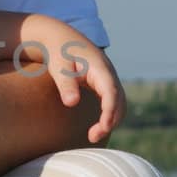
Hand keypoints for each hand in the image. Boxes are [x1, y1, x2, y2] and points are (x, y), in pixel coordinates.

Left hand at [18, 19, 125, 143]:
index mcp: (100, 67)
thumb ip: (65, 84)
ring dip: (111, 120)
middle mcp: (109, 73)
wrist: (60, 38)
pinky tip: (96, 127)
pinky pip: (113, 102)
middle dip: (111, 120)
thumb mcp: (58, 66)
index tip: (103, 127)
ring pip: (119, 103)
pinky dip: (109, 115)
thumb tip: (71, 103)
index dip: (109, 111)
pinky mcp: (104, 84)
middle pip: (119, 100)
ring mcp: (108, 79)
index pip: (111, 91)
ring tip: (92, 136)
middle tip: (92, 137)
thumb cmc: (58, 52)